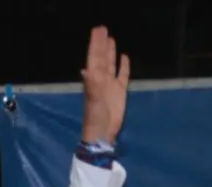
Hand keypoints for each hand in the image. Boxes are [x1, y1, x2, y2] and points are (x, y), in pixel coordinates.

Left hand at [81, 26, 129, 143]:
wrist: (103, 131)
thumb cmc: (96, 115)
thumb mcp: (93, 97)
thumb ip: (92, 83)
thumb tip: (86, 68)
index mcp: (94, 77)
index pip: (94, 57)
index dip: (95, 44)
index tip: (97, 31)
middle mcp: (101, 78)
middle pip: (102, 57)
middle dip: (102, 44)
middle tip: (103, 29)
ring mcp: (111, 85)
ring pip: (111, 64)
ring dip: (110, 51)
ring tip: (111, 38)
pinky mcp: (120, 92)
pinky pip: (122, 75)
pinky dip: (123, 66)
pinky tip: (125, 57)